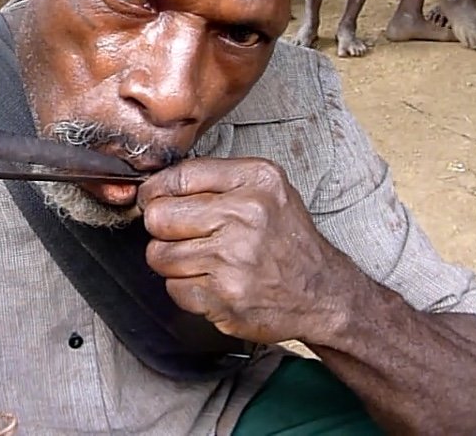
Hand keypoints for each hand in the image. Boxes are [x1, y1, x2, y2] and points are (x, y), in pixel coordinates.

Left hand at [138, 157, 351, 344]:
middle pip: (159, 217)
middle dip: (161, 228)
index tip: (152, 200)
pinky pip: (174, 289)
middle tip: (178, 234)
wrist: (323, 293)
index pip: (176, 177)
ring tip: (201, 260)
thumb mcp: (266, 189)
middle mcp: (245, 216)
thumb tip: (156, 185)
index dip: (155, 191)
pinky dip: (186, 289)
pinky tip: (211, 282)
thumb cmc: (287, 239)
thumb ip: (216, 179)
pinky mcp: (225, 298)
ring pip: (160, 256)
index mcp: (255, 180)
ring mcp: (234, 260)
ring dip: (172, 262)